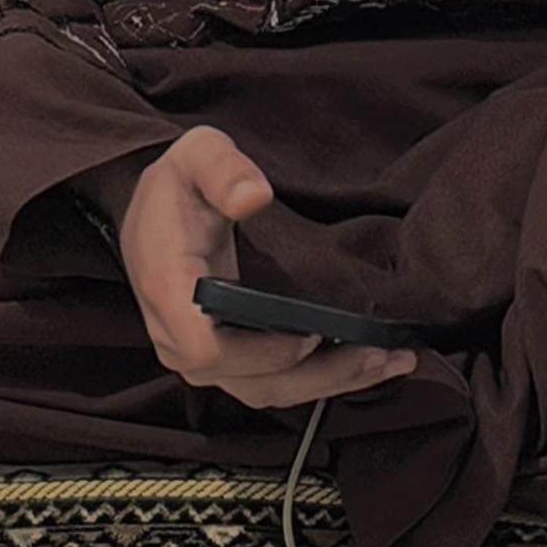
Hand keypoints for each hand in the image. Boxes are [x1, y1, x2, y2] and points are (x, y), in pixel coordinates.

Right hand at [118, 125, 416, 409]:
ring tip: (389, 360)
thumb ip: (222, 169)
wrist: (157, 207)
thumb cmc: (179, 182)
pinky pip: (271, 383)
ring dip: (330, 383)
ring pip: (268, 390)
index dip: (259, 351)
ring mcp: (204, 354)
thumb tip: (254, 196)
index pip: (204, 347)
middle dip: (319, 374)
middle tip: (379, 352)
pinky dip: (320, 380)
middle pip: (250, 380)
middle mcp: (180, 336)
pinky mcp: (227, 358)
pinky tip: (367, 364)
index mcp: (168, 289)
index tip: (310, 334)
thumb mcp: (196, 155)